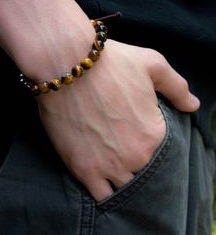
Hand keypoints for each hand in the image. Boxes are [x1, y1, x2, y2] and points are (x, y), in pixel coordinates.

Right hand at [37, 40, 199, 200]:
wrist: (67, 64)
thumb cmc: (111, 63)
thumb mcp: (153, 64)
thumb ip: (177, 87)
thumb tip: (193, 105)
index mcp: (155, 133)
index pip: (163, 153)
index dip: (149, 144)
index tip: (137, 135)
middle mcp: (136, 156)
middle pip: (144, 173)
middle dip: (136, 162)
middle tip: (123, 148)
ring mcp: (109, 166)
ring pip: (124, 188)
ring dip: (122, 179)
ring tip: (113, 164)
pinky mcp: (83, 170)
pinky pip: (100, 196)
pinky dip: (103, 191)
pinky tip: (101, 177)